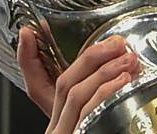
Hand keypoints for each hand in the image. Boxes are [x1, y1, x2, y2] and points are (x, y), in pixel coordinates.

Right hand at [17, 28, 138, 132]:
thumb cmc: (106, 128)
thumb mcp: (98, 116)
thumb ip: (102, 100)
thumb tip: (126, 70)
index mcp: (60, 121)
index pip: (37, 86)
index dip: (29, 57)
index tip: (30, 32)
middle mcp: (57, 128)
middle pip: (63, 84)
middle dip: (90, 57)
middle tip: (117, 42)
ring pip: (74, 94)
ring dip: (103, 70)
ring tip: (128, 58)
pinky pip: (89, 113)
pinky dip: (106, 92)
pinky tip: (124, 81)